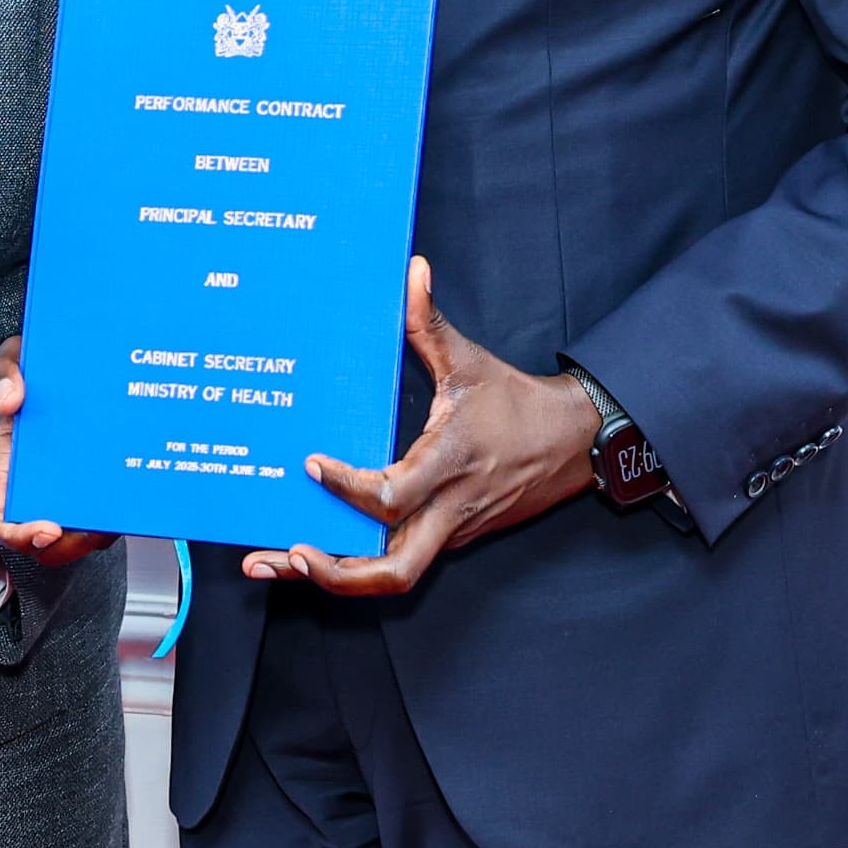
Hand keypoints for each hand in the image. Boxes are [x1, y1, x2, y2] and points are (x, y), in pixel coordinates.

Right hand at [0, 334, 112, 567]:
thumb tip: (9, 401)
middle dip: (73, 544)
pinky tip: (135, 487)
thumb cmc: (37, 364)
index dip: (22, 535)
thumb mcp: (14, 358)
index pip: (4, 520)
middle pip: (49, 541)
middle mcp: (39, 485)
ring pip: (85, 530)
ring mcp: (71, 487)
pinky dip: (123, 509)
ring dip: (102, 530)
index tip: (48, 529)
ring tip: (121, 505)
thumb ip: (4, 374)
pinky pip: (111, 510)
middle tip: (96, 527)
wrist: (75, 357)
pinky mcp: (101, 482)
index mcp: (9, 469)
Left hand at [252, 259, 594, 595]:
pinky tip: (312, 548)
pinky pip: (400, 558)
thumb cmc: (517, 402)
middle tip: (282, 553)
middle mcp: (448, 508)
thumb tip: (410, 270)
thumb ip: (427, 321)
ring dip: (335, 577)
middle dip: (334, 573)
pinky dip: (356, 563)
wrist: (574, 442)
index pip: (392, 496)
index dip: (349, 488)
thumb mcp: (469, 360)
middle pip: (393, 571)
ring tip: (273, 561)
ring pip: (393, 575)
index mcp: (449, 463)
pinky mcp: (449, 537)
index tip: (313, 466)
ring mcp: (450, 529)